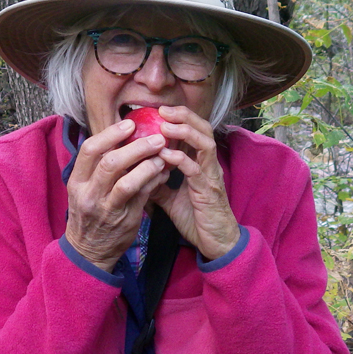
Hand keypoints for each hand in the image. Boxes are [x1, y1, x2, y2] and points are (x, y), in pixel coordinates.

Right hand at [64, 119, 170, 271]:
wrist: (88, 251)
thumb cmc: (90, 213)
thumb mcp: (85, 189)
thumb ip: (99, 167)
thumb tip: (124, 138)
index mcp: (77, 181)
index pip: (89, 150)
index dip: (110, 134)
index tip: (129, 124)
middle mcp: (89, 194)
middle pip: (111, 162)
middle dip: (136, 146)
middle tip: (156, 137)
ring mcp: (106, 209)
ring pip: (127, 182)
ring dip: (148, 165)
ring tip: (162, 156)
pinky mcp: (124, 220)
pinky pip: (142, 197)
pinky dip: (154, 181)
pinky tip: (163, 173)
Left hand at [150, 106, 240, 260]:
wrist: (215, 244)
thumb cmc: (196, 219)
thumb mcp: (170, 199)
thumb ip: (157, 183)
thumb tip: (137, 173)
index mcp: (200, 163)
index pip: (193, 131)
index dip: (179, 118)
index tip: (157, 111)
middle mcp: (209, 165)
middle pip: (203, 128)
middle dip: (184, 116)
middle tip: (162, 109)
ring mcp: (211, 176)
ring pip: (205, 143)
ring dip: (185, 131)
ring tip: (165, 125)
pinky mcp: (209, 191)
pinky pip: (197, 169)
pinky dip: (181, 159)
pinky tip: (165, 155)